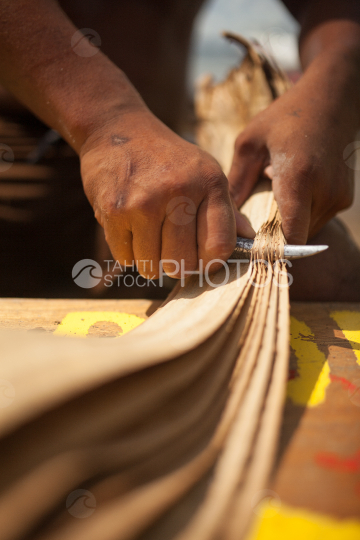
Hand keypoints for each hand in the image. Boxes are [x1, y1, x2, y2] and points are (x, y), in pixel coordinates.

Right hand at [80, 107, 254, 277]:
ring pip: (152, 266)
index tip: (200, 259)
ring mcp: (145, 202)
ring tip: (149, 240)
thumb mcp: (203, 172)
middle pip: (184, 263)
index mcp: (209, 182)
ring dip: (150, 262)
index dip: (210, 262)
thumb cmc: (166, 158)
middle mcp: (180, 191)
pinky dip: (128, 253)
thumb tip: (249, 239)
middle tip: (170, 253)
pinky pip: (126, 258)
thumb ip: (224, 209)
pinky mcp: (115, 210)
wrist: (116, 128)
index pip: (220, 245)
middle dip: (177, 266)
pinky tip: (130, 230)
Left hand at [228, 67, 355, 244]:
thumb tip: (223, 216)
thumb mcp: (250, 142)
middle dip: (275, 236)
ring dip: (290, 225)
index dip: (271, 249)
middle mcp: (325, 191)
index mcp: (299, 177)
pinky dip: (303, 215)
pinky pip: (318, 219)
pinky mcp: (346, 197)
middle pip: (296, 237)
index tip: (251, 248)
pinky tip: (292, 194)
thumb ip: (237, 182)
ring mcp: (339, 196)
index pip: (290, 237)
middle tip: (256, 225)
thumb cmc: (286, 117)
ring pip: (308, 230)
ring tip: (276, 201)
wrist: (332, 99)